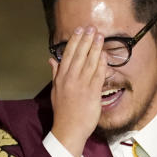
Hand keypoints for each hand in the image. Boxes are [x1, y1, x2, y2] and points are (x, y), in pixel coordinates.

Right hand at [49, 26, 108, 156]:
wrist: (69, 128)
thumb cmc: (62, 111)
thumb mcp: (54, 90)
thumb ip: (55, 73)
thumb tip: (51, 60)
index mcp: (61, 78)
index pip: (68, 55)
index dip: (75, 41)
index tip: (79, 30)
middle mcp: (71, 78)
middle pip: (79, 55)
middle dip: (86, 40)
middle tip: (92, 28)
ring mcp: (82, 85)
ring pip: (90, 62)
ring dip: (95, 48)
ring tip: (100, 36)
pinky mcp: (92, 92)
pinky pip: (98, 74)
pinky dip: (102, 63)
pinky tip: (104, 54)